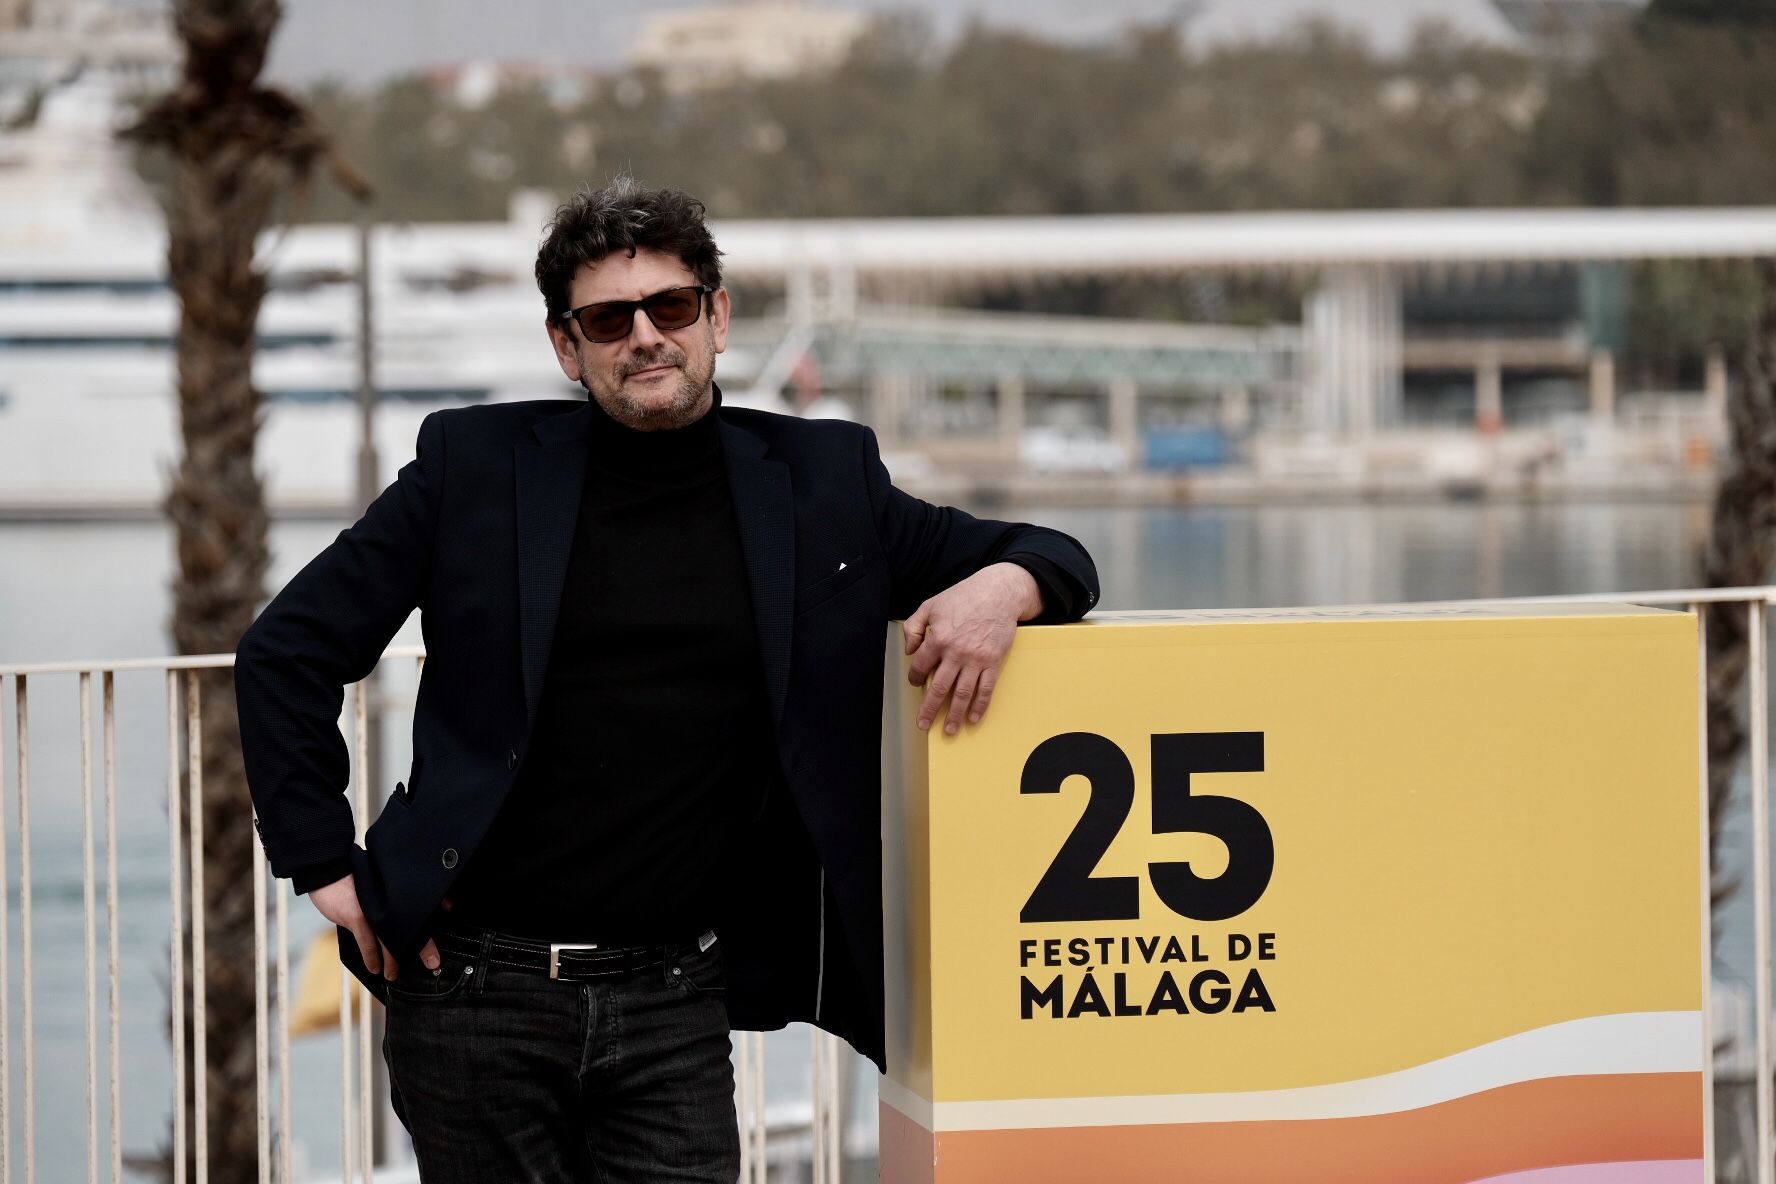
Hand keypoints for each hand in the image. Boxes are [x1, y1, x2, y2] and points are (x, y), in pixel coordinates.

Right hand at [308, 872, 439, 981]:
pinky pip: (367, 943)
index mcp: (398, 894)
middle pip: (411, 929)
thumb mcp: (382, 882)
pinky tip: (374, 968)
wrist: (330, 868)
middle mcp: (390, 902)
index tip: (443, 938)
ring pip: (389, 941)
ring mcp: (374, 910)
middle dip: (424, 948)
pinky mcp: (357, 917)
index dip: (435, 922)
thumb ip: (402, 895)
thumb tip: (439, 905)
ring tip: (394, 974)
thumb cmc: (356, 876)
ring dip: (393, 961)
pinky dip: (372, 957)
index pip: (423, 910)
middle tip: (433, 963)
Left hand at [902, 562, 1043, 734]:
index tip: (916, 683)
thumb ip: (914, 627)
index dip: (915, 677)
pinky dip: (980, 705)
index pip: (921, 666)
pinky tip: (974, 717)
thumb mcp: (931, 605)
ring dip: (954, 714)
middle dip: (929, 709)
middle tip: (923, 724)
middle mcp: (956, 652)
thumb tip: (910, 650)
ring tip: (949, 730)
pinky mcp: (993, 662)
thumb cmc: (964, 597)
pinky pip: (986, 689)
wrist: (998, 593)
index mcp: (938, 638)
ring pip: (962, 693)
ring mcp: (976, 659)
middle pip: (939, 688)